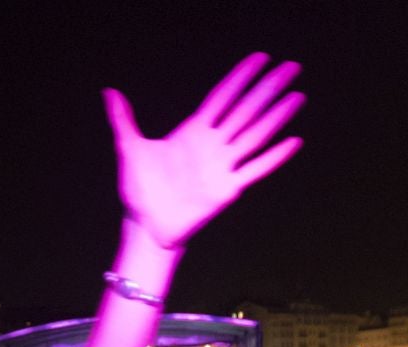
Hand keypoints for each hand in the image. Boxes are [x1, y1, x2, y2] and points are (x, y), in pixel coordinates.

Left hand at [104, 53, 303, 248]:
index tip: (260, 58)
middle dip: (268, 89)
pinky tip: (294, 141)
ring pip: (255, 135)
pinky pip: (255, 170)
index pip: (222, 97)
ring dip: (277, 117)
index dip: (240, 77)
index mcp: (192, 132)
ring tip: (297, 97)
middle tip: (292, 67)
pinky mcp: (227, 189)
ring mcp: (222, 166)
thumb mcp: (130, 149)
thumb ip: (123, 120)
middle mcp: (212, 145)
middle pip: (246, 110)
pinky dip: (274, 157)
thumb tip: (109, 92)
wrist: (146, 226)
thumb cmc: (138, 190)